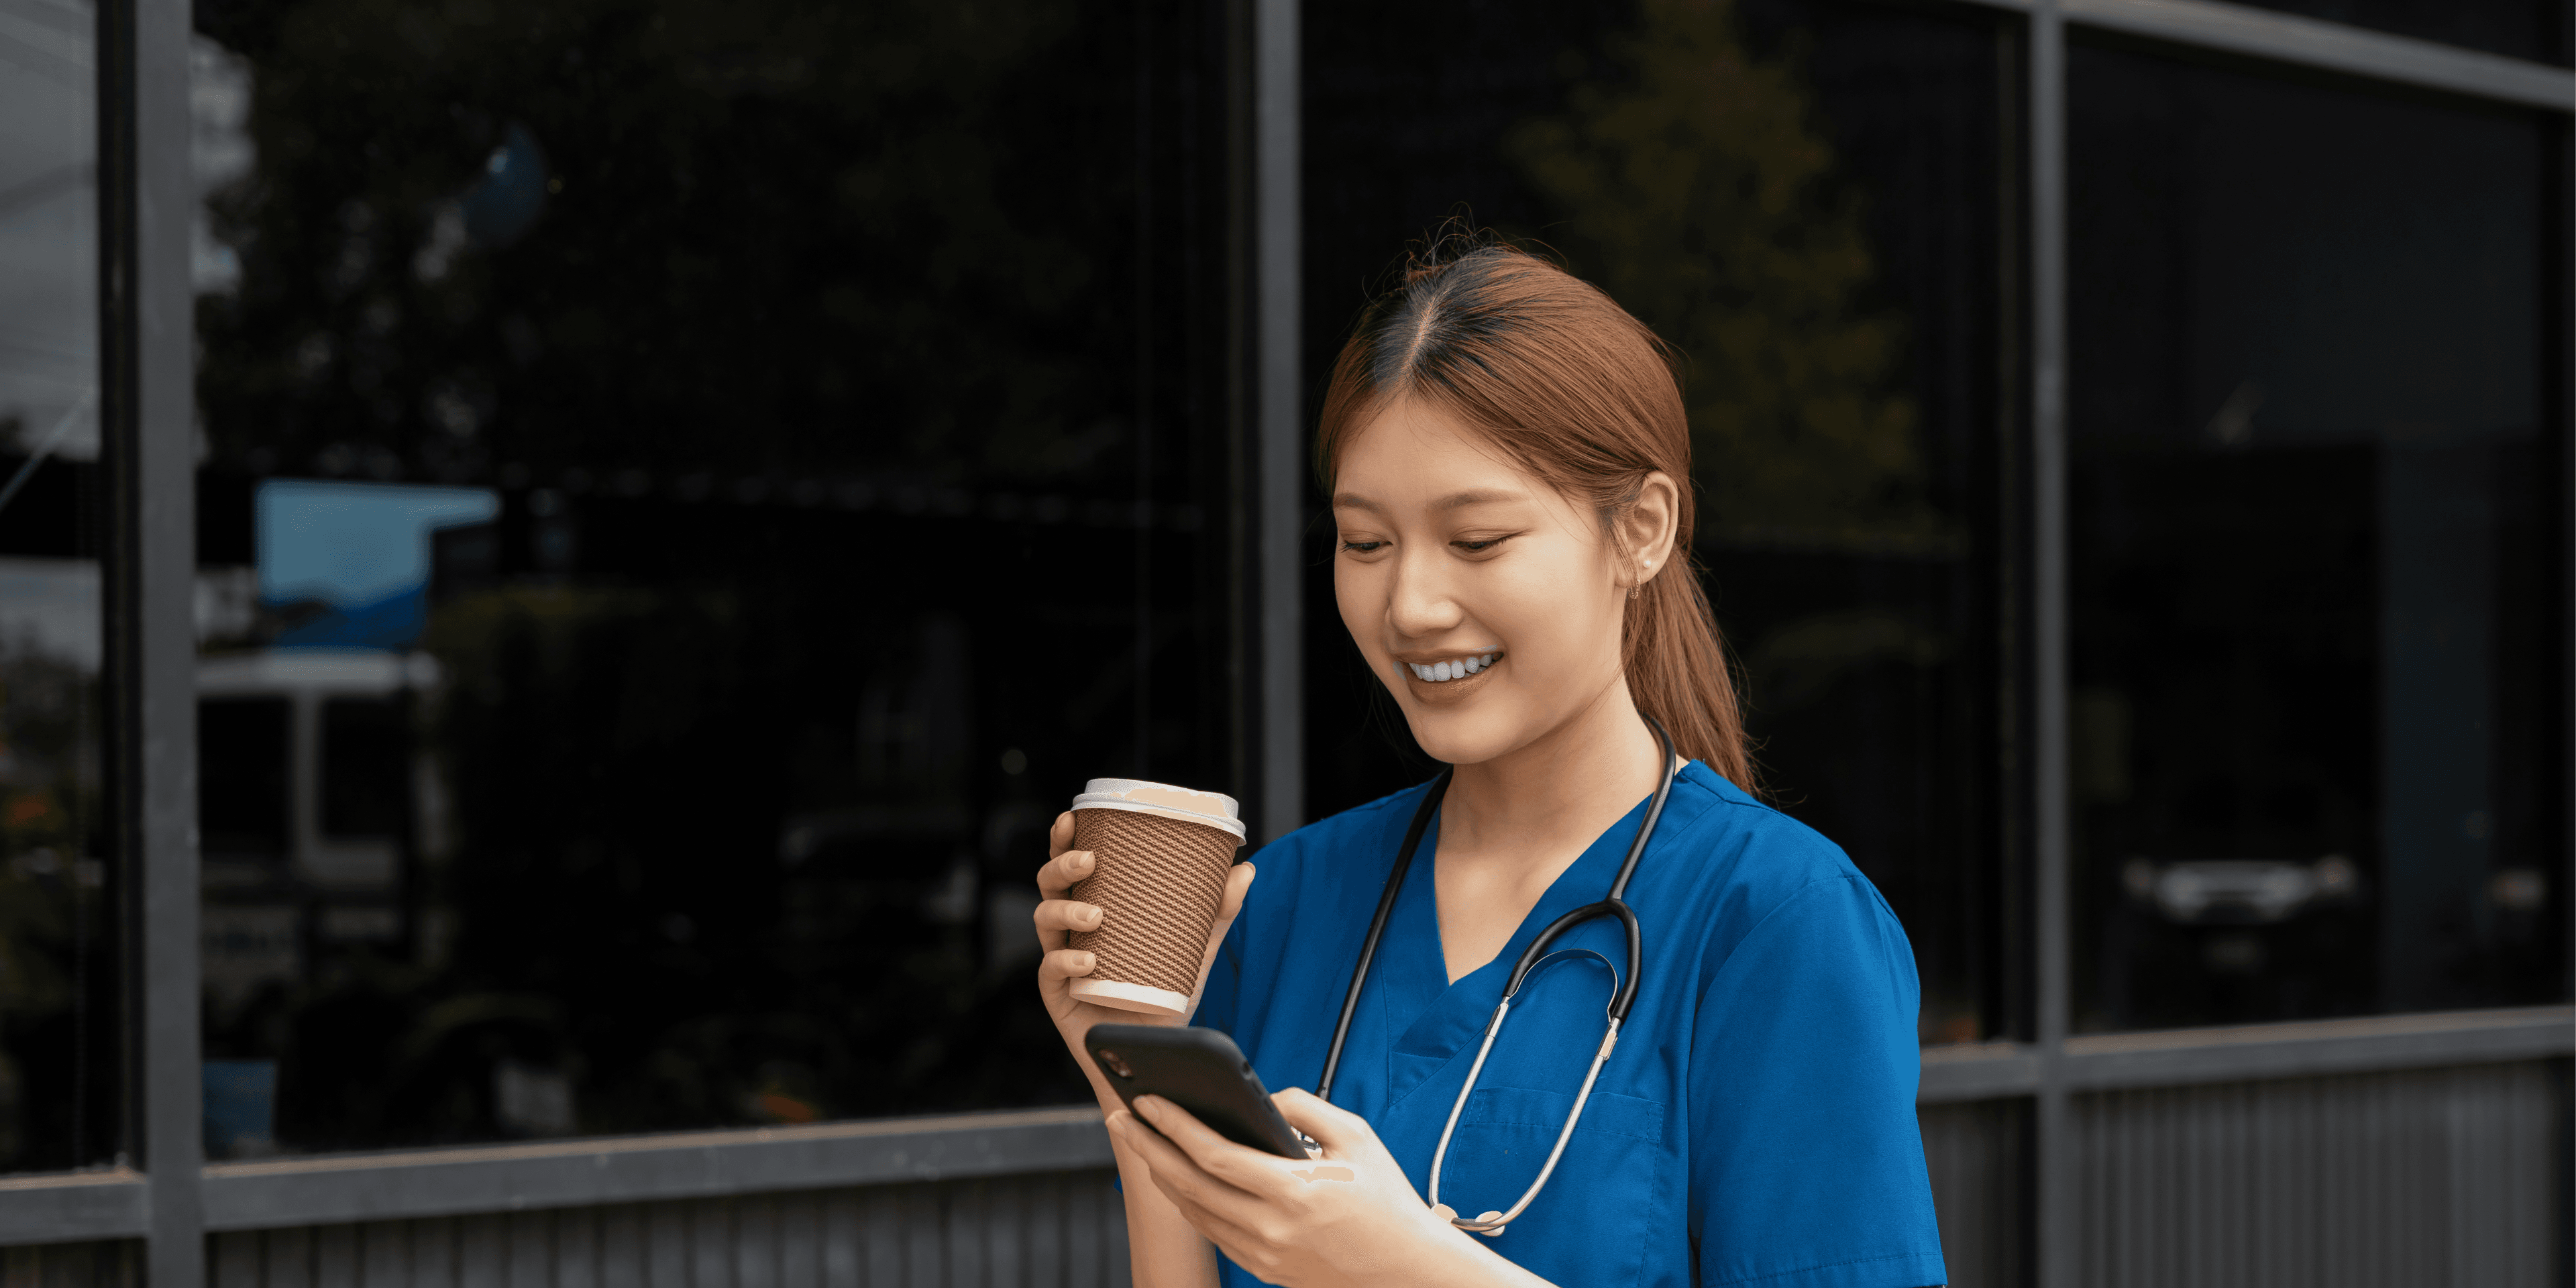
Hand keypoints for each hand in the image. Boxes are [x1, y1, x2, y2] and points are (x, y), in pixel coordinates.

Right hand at [1033, 812, 1255, 1103]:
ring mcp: (1059, 960)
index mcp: (1092, 906)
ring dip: (1066, 911)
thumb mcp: (1195, 950)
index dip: (1063, 840)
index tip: (1072, 817)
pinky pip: (1050, 970)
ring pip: (1043, 920)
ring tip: (1095, 915)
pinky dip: (1067, 962)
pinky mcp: (1056, 994)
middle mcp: (1070, 930)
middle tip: (1090, 861)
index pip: (1070, 866)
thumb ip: (1217, 912)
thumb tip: (1246, 869)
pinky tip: (1087, 962)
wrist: (1156, 1052)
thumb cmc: (1165, 993)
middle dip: (1062, 866)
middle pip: (1048, 884)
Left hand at [1108, 1088, 1523, 1287]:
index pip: (1214, 1156)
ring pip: (1194, 1212)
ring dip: (1161, 1174)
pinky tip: (1177, 1178)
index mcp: (1293, 1191)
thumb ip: (1306, 1107)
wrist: (1407, 1269)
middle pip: (1189, 1185)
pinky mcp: (1264, 1268)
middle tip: (1121, 1115)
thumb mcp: (1357, 1136)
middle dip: (1148, 1147)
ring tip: (1141, 1141)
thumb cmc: (1387, 1198)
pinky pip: (1212, 1232)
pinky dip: (1187, 1202)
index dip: (1174, 1126)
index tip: (1147, 1100)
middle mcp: (1270, 1228)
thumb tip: (1262, 1097)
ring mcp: (1263, 1253)